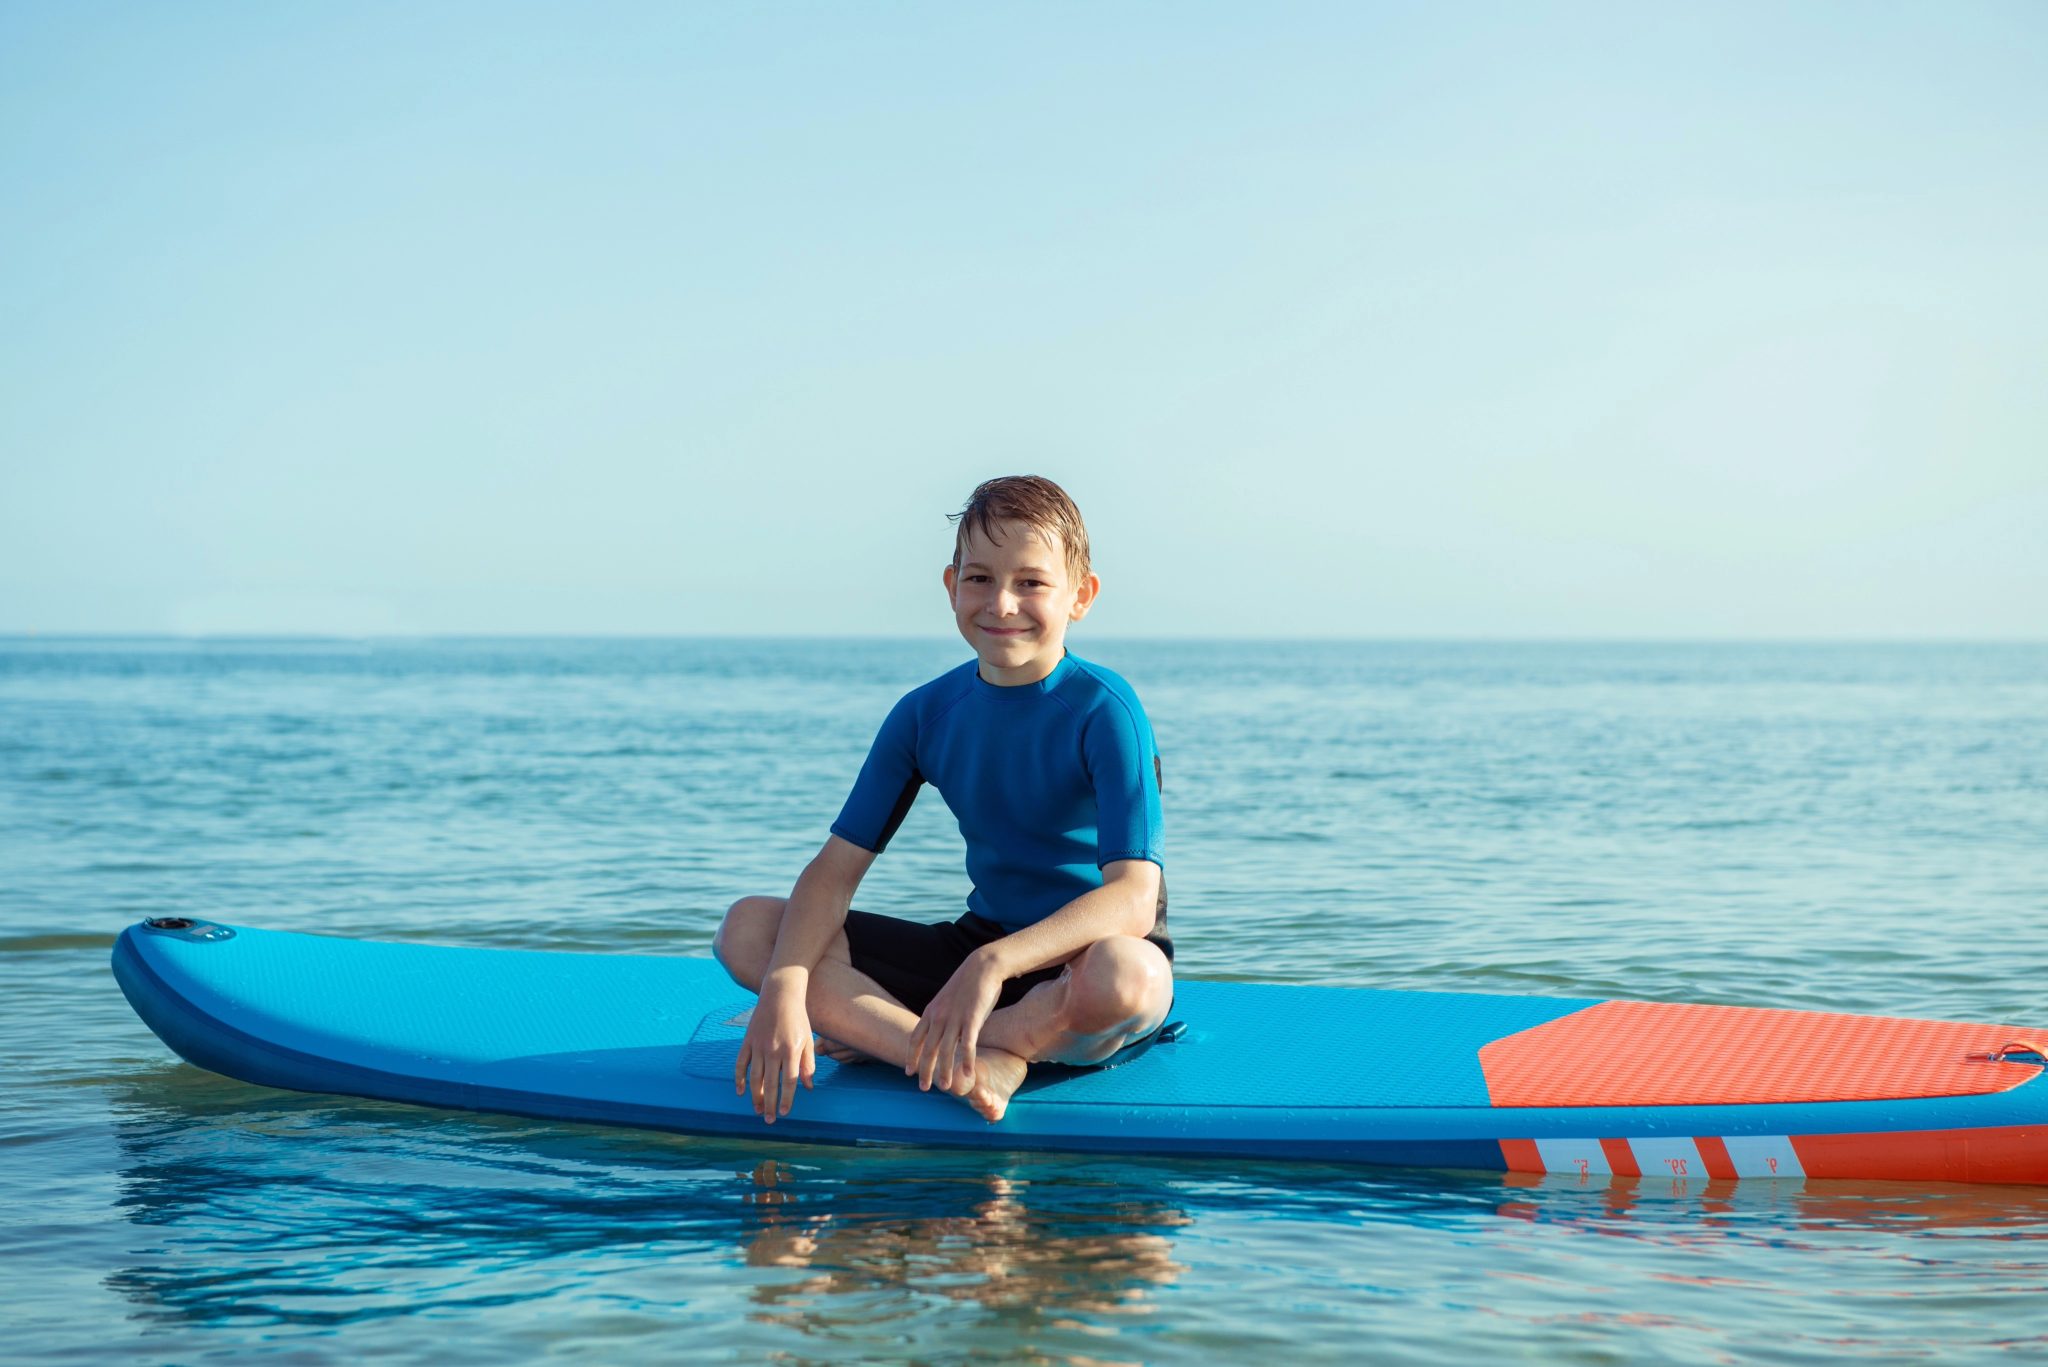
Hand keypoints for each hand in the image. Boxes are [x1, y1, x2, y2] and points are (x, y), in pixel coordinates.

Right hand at [733, 975, 814, 1123]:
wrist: (780, 995)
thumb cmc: (798, 1019)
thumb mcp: (808, 1040)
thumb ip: (808, 1065)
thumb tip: (809, 1087)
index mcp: (791, 1050)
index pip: (789, 1082)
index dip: (786, 1099)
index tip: (784, 1113)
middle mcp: (773, 1050)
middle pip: (770, 1084)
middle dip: (769, 1104)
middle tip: (768, 1120)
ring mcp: (758, 1045)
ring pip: (754, 1077)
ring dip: (755, 1096)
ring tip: (757, 1110)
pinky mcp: (747, 1041)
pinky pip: (740, 1063)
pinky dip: (739, 1078)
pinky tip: (741, 1091)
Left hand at [907, 950, 1003, 1094]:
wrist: (982, 966)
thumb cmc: (967, 984)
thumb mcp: (946, 999)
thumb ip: (940, 1015)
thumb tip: (937, 1029)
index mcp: (931, 1011)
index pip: (915, 1038)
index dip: (911, 1056)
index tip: (908, 1072)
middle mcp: (939, 1017)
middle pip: (928, 1049)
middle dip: (925, 1070)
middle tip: (923, 1088)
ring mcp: (955, 1018)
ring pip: (946, 1050)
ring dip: (945, 1071)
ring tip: (946, 1087)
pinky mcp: (973, 1019)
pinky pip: (968, 1045)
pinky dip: (967, 1061)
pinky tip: (968, 1074)